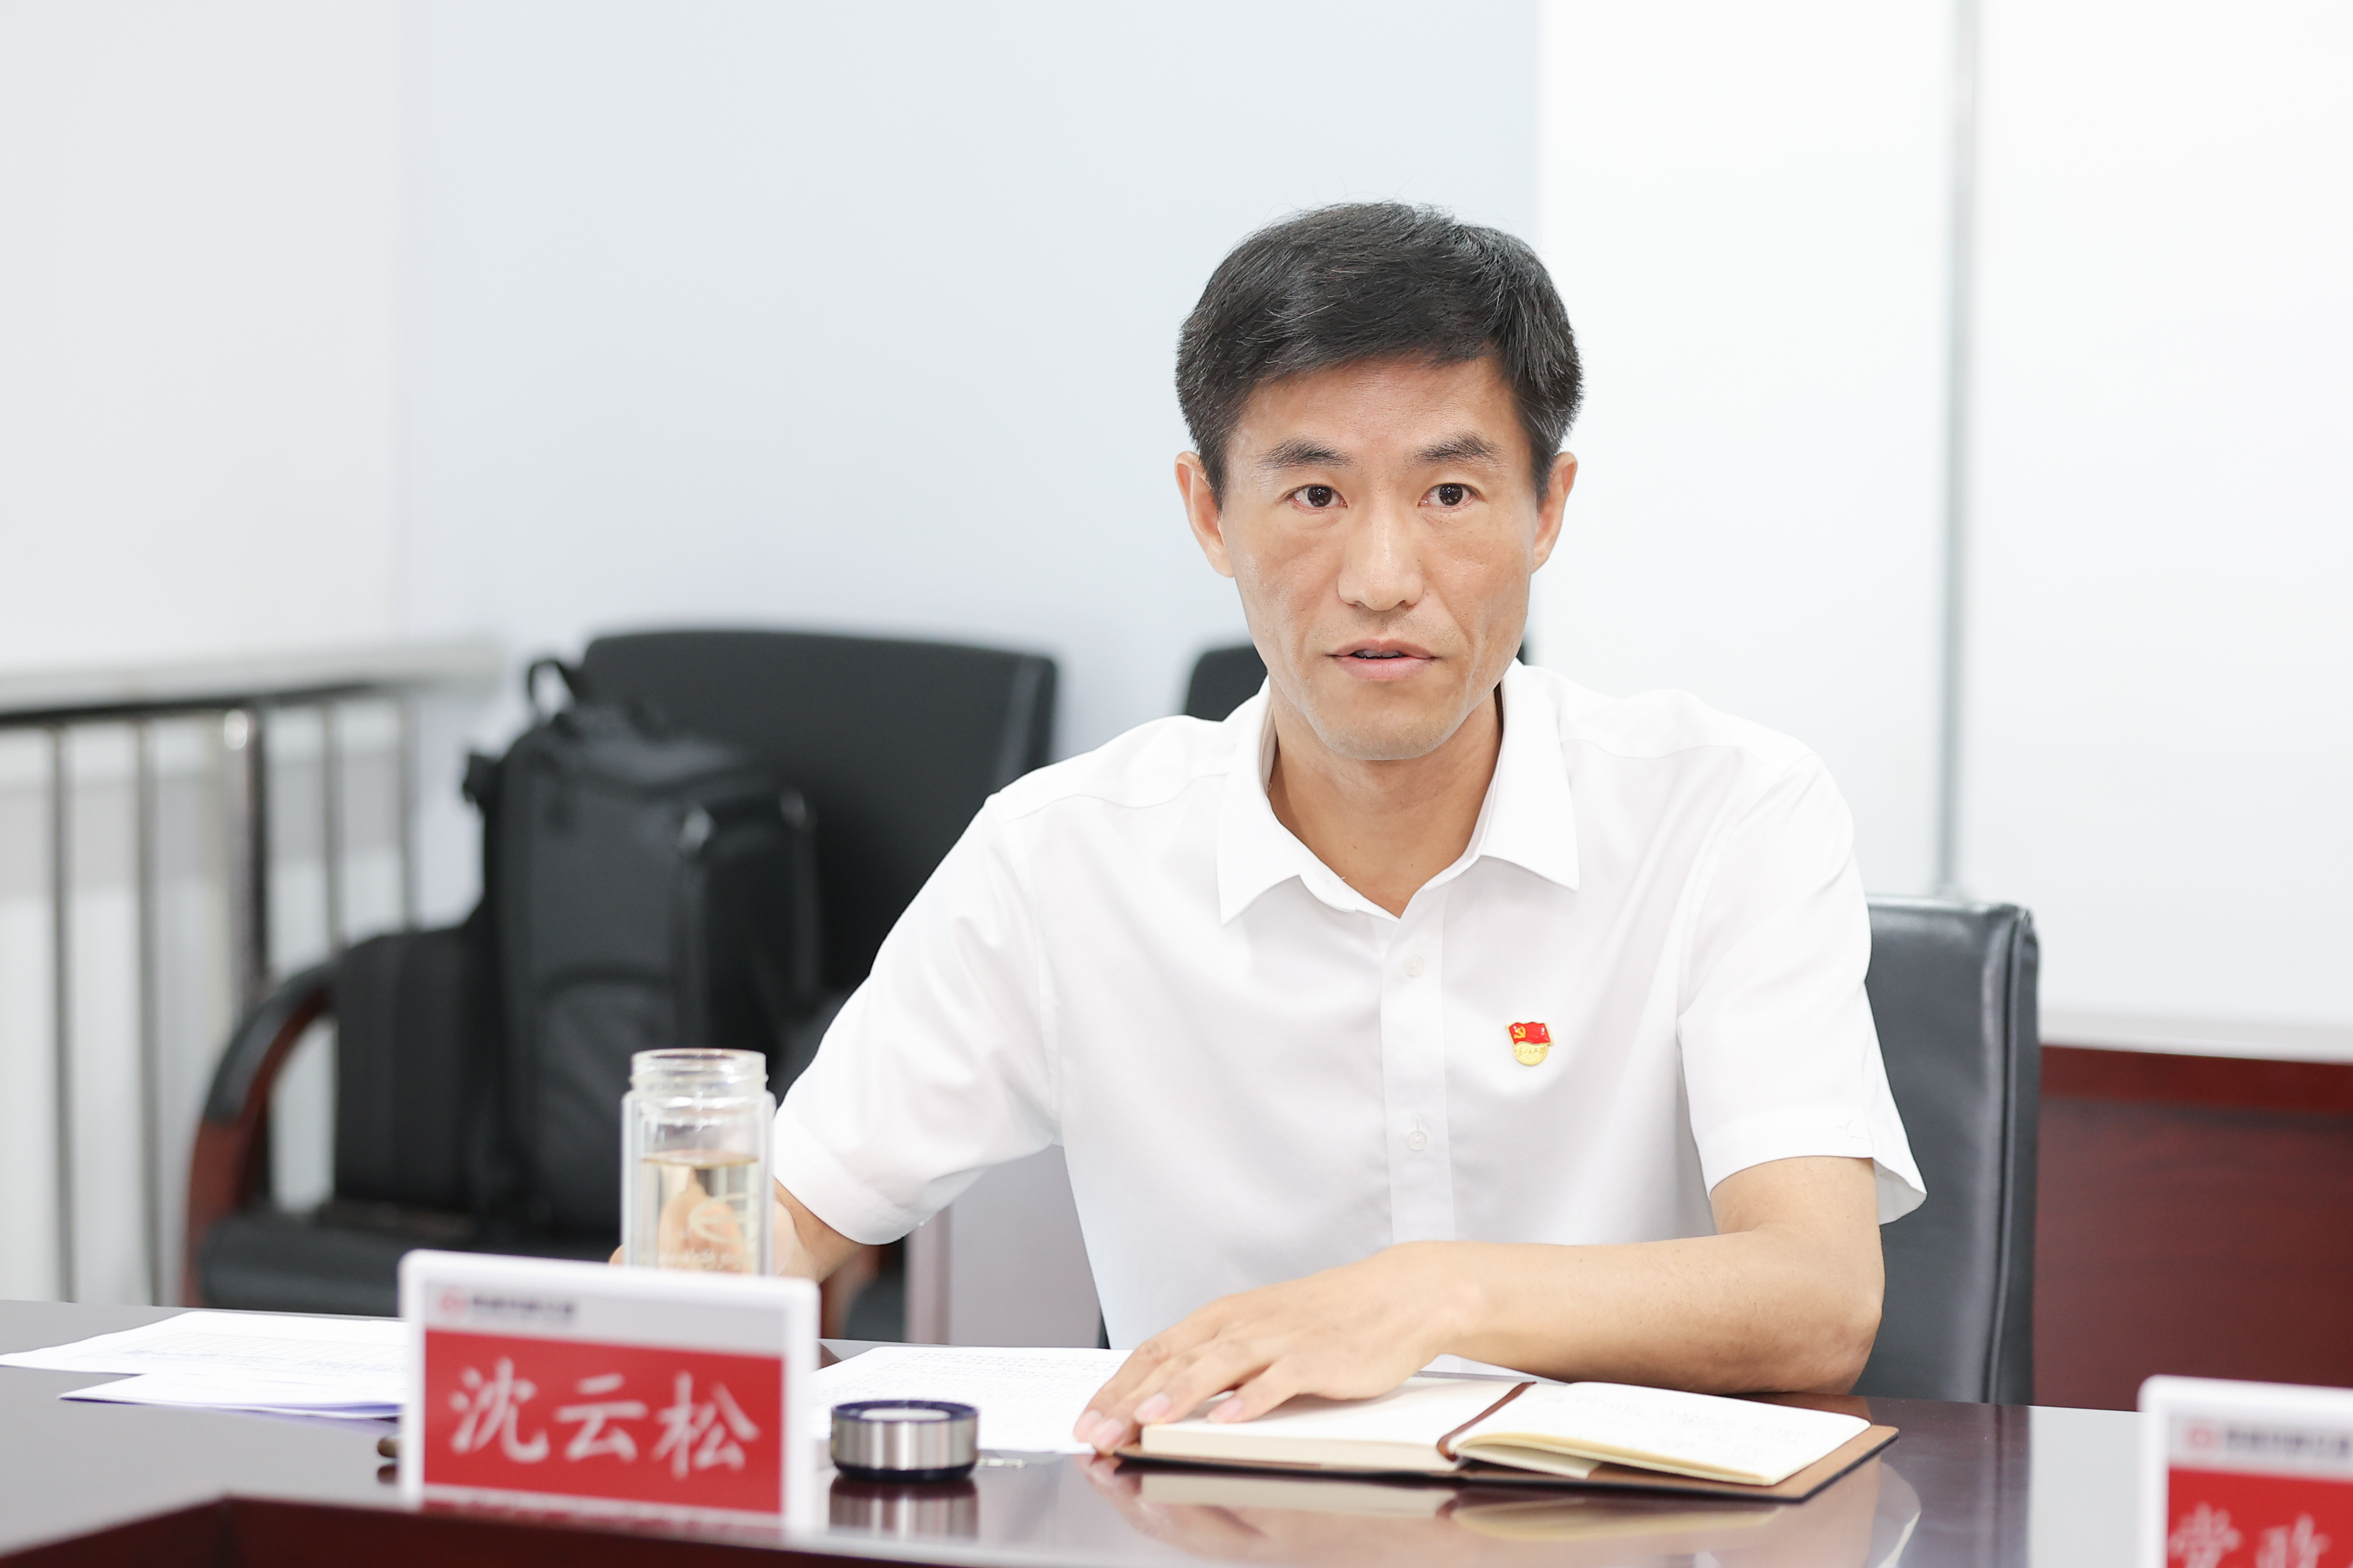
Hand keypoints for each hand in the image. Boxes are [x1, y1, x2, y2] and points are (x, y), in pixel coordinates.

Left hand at [1072, 1242, 1474, 1451]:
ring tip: (1146, 1421)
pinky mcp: (1316, 1356)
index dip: (1117, 1386)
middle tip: (1096, 1434)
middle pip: (1175, 1360)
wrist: (1394, 1295)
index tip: (1086, 1419)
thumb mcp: (1260, 1331)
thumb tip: (1163, 1393)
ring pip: (1218, 1364)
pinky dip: (1251, 1398)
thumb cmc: (1326, 1318)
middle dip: (1129, 1400)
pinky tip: (1228, 1420)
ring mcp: (1280, 1338)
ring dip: (1179, 1393)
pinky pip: (1278, 1379)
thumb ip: (1215, 1358)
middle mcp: (1243, 1323)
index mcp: (1223, 1317)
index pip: (1155, 1351)